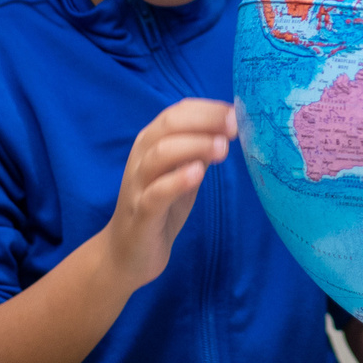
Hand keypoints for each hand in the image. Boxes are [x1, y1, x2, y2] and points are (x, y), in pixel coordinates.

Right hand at [102, 99, 235, 286]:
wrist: (126, 253)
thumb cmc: (159, 208)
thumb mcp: (182, 174)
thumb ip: (199, 152)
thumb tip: (229, 130)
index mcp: (151, 143)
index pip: (177, 111)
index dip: (208, 108)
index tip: (237, 112)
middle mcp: (141, 157)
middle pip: (169, 125)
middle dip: (205, 120)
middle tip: (234, 126)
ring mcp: (138, 185)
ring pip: (160, 153)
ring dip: (194, 145)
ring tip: (222, 148)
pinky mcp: (141, 214)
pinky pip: (156, 193)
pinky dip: (176, 181)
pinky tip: (198, 174)